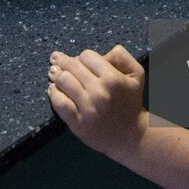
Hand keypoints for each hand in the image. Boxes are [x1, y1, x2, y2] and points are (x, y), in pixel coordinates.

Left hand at [47, 45, 147, 160]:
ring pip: (63, 82)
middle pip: (72, 67)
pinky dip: (53, 94)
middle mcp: (99, 92)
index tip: (80, 60)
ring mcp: (87, 108)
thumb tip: (103, 52)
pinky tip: (52, 89)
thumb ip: (122, 56)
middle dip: (63, 61)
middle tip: (56, 59)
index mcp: (113, 78)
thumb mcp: (136, 74)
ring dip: (56, 75)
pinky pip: (60, 103)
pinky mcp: (78, 123)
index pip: (87, 56)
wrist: (131, 136)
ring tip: (53, 72)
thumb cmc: (132, 102)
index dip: (82, 56)